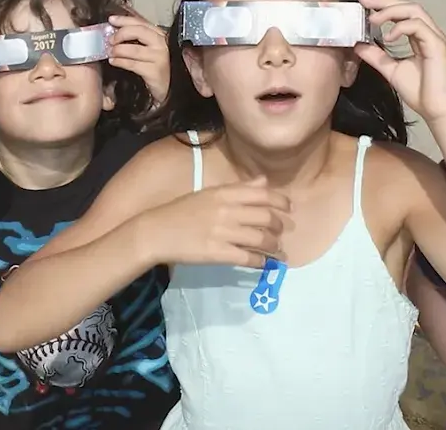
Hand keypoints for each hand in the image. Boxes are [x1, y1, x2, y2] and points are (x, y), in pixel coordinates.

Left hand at [107, 14, 169, 105]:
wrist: (167, 88)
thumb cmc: (155, 67)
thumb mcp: (147, 49)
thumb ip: (136, 38)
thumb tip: (115, 30)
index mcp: (160, 35)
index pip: (141, 22)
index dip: (124, 20)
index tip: (111, 20)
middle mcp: (162, 44)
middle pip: (139, 31)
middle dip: (121, 33)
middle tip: (110, 40)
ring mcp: (160, 58)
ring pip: (134, 49)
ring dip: (118, 49)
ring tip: (110, 52)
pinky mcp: (155, 72)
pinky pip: (133, 64)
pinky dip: (120, 61)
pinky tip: (113, 61)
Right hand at [137, 176, 289, 267]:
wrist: (156, 232)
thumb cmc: (181, 212)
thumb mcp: (208, 194)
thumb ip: (239, 188)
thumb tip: (264, 181)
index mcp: (224, 194)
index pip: (262, 194)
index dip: (281, 202)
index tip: (289, 209)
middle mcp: (227, 211)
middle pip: (267, 218)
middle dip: (280, 227)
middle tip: (281, 232)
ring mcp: (224, 233)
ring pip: (262, 239)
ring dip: (274, 246)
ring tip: (276, 250)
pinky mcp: (219, 253)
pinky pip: (250, 258)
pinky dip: (262, 262)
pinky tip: (265, 264)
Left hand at [354, 0, 445, 124]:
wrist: (435, 109)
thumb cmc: (419, 91)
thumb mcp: (390, 69)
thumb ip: (375, 56)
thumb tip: (358, 45)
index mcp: (418, 37)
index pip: (402, 13)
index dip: (383, 6)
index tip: (363, 4)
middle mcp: (427, 33)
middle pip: (408, 6)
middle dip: (385, 1)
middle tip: (365, 1)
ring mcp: (434, 38)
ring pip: (414, 11)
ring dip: (391, 11)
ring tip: (373, 19)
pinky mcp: (437, 45)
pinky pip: (418, 27)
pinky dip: (401, 27)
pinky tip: (388, 37)